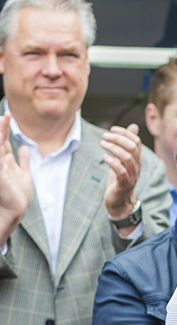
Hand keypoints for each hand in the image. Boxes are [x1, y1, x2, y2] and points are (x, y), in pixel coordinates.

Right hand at [0, 112, 33, 244]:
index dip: (5, 128)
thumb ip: (24, 161)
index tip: (8, 115)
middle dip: (2, 127)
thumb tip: (26, 147)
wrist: (14, 211)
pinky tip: (1, 136)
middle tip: (6, 114)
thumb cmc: (18, 196)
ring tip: (2, 119)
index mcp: (5, 161)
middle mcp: (0, 161)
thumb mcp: (24, 175)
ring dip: (0, 133)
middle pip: (0, 140)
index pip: (4, 140)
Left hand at [102, 124, 142, 219]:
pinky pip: (121, 170)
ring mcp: (132, 176)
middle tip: (104, 136)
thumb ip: (127, 144)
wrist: (120, 202)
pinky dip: (112, 161)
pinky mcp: (124, 184)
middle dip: (117, 139)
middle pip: (132, 148)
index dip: (125, 133)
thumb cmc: (120, 179)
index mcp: (137, 160)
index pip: (136, 142)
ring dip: (113, 148)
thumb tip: (133, 127)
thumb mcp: (123, 160)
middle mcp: (137, 167)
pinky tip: (104, 157)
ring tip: (102, 143)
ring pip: (127, 158)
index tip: (112, 129)